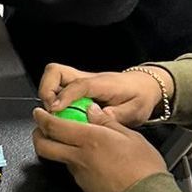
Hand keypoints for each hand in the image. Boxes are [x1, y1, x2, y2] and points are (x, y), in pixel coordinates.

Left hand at [31, 103, 167, 191]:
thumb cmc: (144, 169)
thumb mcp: (131, 136)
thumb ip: (107, 122)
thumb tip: (92, 112)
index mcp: (90, 139)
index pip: (54, 126)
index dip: (42, 118)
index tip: (39, 113)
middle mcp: (80, 158)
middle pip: (44, 146)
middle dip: (37, 135)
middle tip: (41, 128)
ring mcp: (80, 175)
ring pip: (59, 159)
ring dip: (57, 148)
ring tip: (70, 142)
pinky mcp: (85, 189)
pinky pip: (73, 171)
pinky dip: (74, 162)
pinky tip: (88, 159)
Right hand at [37, 63, 166, 128]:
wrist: (145, 86)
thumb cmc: (139, 97)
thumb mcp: (134, 111)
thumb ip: (116, 116)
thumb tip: (97, 119)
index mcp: (102, 83)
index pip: (78, 85)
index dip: (64, 96)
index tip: (54, 109)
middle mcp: (87, 78)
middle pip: (56, 71)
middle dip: (46, 89)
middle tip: (50, 111)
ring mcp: (80, 81)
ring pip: (53, 77)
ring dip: (48, 94)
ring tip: (54, 114)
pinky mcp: (77, 87)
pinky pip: (58, 88)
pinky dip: (53, 99)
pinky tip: (61, 114)